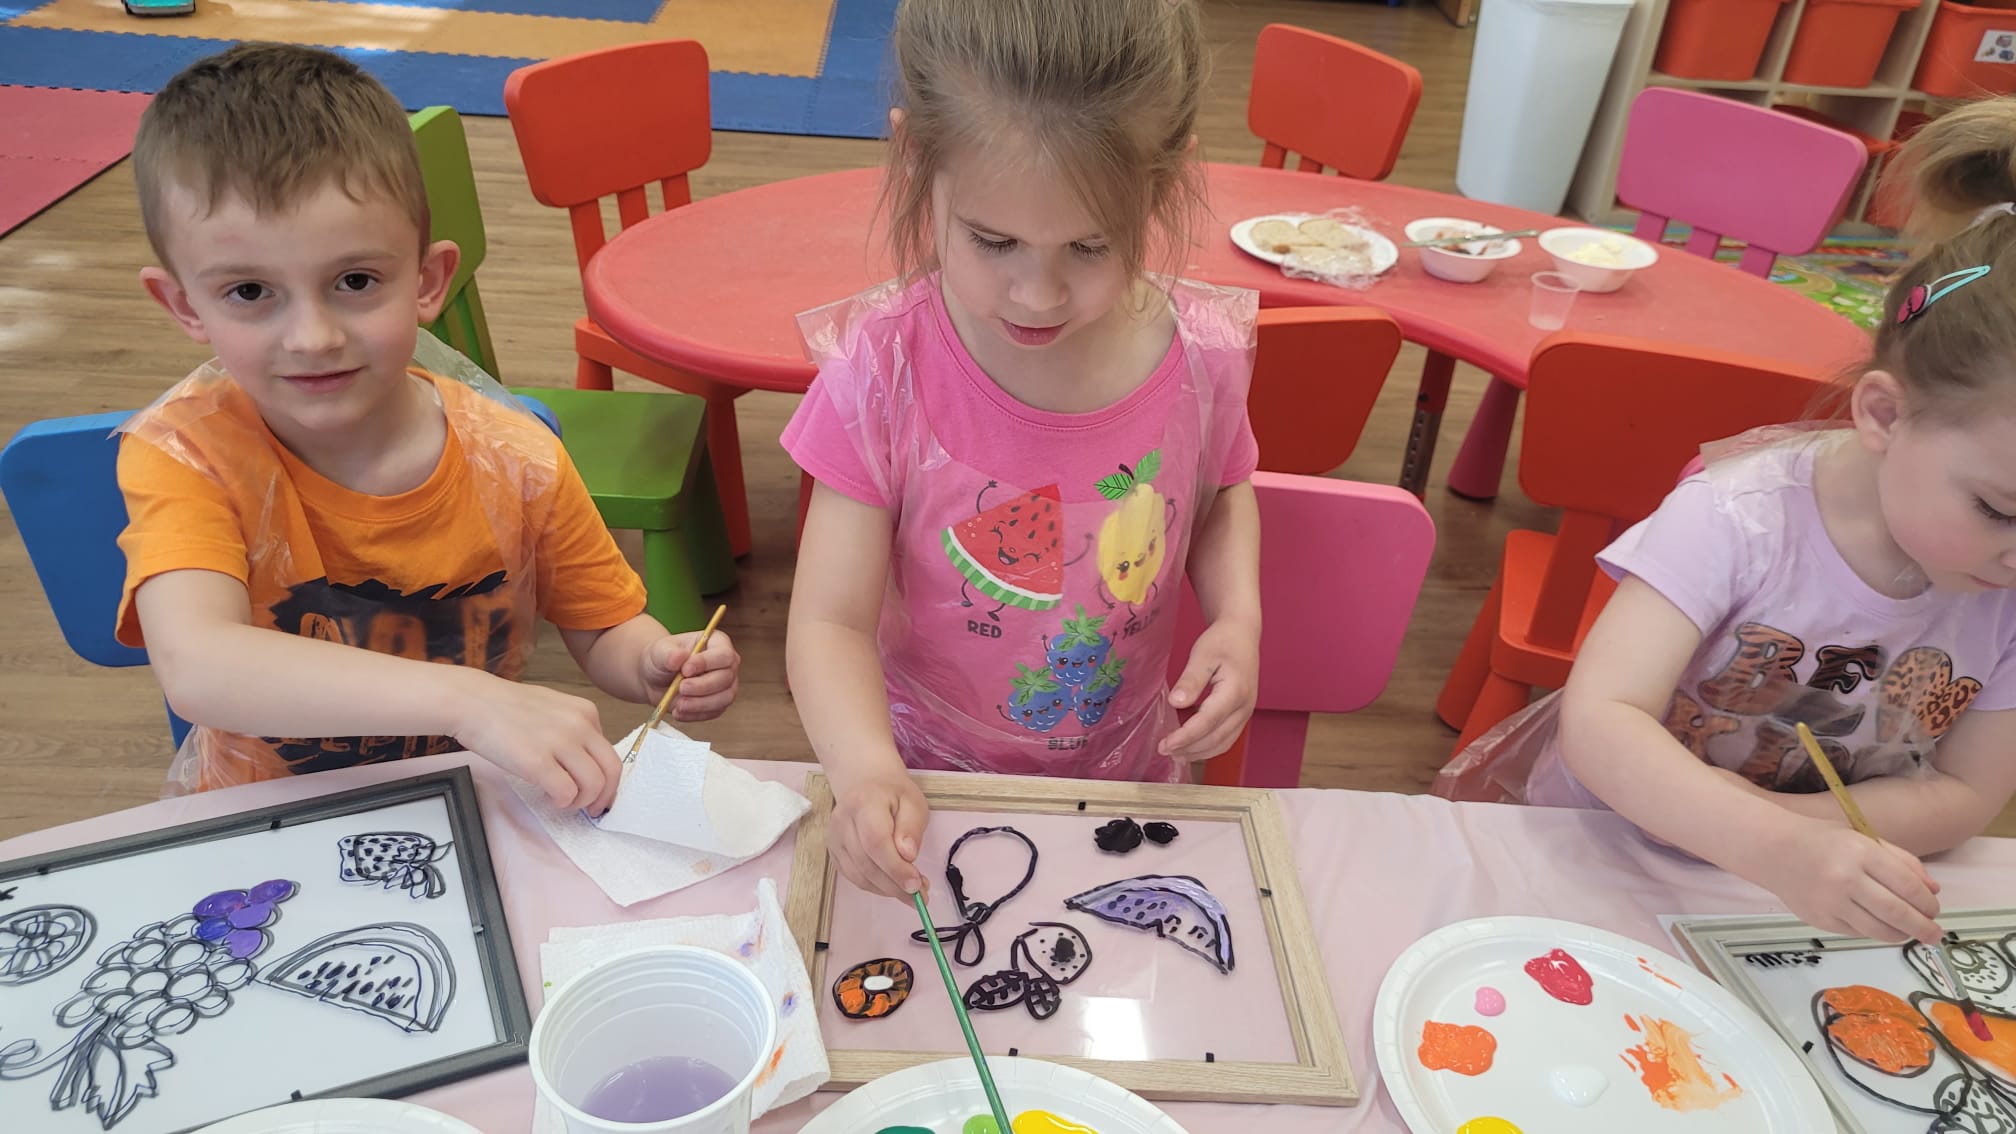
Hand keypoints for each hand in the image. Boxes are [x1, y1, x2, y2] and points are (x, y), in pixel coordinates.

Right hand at [450, 671, 621, 814]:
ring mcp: (560, 743)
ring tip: (562, 800)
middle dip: (604, 797)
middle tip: (591, 810)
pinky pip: (566, 793)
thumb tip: (584, 761)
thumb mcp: (553, 708)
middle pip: (611, 772)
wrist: (472, 701)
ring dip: (580, 802)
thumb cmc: (506, 707)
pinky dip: (561, 802)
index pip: (610, 754)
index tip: (597, 792)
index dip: (606, 779)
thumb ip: (573, 730)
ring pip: (593, 785)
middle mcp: (580, 725)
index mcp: (586, 712)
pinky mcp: (538, 761)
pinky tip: (547, 796)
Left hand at [640, 630, 739, 720]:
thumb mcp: (660, 651)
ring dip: (701, 704)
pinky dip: (696, 714)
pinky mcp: (718, 704)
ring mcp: (725, 685)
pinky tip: (679, 711)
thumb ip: (669, 654)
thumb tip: (678, 658)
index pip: (723, 655)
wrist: (655, 679)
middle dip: (703, 686)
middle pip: (726, 678)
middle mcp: (726, 664)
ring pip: (725, 698)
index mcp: (717, 643)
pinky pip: (714, 712)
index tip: (685, 670)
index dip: (706, 663)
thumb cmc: (662, 659)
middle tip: (681, 688)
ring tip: (679, 704)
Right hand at [829, 766, 929, 900]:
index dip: (895, 867)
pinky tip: (893, 886)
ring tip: (912, 893)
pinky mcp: (834, 853)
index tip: (916, 884)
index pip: (875, 841)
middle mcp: (842, 821)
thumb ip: (911, 828)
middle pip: (866, 863)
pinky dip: (876, 887)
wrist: (866, 785)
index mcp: (863, 803)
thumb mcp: (914, 802)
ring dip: (887, 890)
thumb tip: (908, 855)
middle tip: (921, 895)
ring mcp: (834, 839)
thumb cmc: (893, 795)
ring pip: (859, 875)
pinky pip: (854, 878)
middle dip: (895, 884)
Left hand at [1160, 616, 1258, 760]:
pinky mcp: (1242, 714)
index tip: (1165, 745)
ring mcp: (1246, 713)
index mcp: (1235, 691)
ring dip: (1199, 752)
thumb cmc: (1222, 641)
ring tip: (1175, 753)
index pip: (1208, 721)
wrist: (1242, 634)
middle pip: (1216, 738)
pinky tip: (1191, 746)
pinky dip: (1208, 747)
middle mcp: (1244, 707)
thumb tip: (1176, 702)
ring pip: (1223, 743)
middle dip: (1189, 749)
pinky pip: (1227, 738)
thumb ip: (1191, 680)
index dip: (1186, 737)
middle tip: (1163, 750)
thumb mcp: (1202, 654)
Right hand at [1751, 820, 1942, 943]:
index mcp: (1861, 852)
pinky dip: (1875, 932)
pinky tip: (1880, 926)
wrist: (1772, 849)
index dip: (1927, 903)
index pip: (1907, 886)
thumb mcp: (1863, 838)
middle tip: (1935, 934)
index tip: (1936, 911)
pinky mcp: (1820, 920)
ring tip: (1911, 933)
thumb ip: (1901, 861)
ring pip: (1879, 930)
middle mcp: (1846, 879)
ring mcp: (1831, 902)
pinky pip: (1858, 933)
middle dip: (1923, 927)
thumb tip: (1933, 891)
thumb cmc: (1823, 840)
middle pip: (1897, 912)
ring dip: (1902, 935)